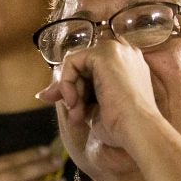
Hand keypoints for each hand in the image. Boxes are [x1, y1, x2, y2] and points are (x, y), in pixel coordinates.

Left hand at [38, 39, 162, 146]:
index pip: (90, 68)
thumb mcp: (91, 108)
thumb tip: (42, 94)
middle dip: (69, 88)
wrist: (138, 130)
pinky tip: (75, 102)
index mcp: (127, 65)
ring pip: (75, 63)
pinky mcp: (104, 53)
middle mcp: (124, 53)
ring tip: (78, 113)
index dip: (75, 86)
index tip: (72, 107)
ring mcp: (116, 50)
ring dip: (70, 91)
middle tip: (74, 112)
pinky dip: (67, 83)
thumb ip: (72, 95)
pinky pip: (71, 62)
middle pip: (81, 65)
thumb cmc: (121, 126)